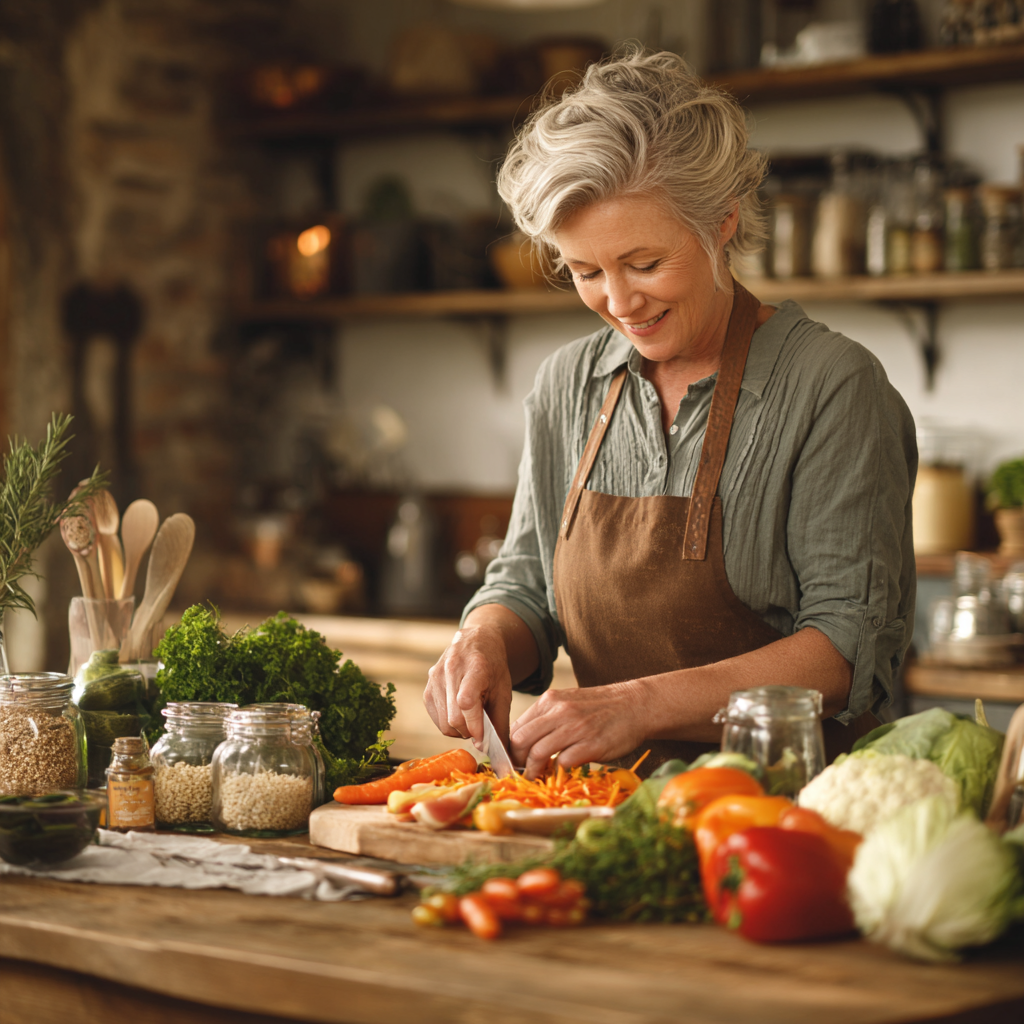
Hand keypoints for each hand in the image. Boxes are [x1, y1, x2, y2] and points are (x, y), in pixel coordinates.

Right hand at [423, 624, 512, 748]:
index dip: (474, 725)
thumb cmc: (493, 666)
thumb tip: (497, 750)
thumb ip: (501, 720)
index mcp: (474, 666)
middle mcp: (450, 669)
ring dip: (460, 730)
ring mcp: (435, 678)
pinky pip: (436, 718)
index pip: (466, 702)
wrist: (476, 641)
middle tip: (481, 729)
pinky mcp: (427, 687)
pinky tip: (460, 713)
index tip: (483, 739)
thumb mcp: (504, 690)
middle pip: (454, 717)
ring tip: (472, 719)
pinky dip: (449, 723)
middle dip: (469, 731)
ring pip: (444, 722)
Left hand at [509, 682, 646, 777]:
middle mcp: (559, 712)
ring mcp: (575, 728)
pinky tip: (559, 773)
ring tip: (535, 776)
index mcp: (550, 700)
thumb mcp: (569, 702)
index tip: (514, 759)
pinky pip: (563, 763)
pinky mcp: (591, 745)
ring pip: (537, 752)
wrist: (635, 705)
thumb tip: (523, 740)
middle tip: (521, 770)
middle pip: (521, 740)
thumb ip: (547, 717)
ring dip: (533, 770)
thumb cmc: (600, 707)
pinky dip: (557, 771)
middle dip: (517, 760)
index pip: (517, 726)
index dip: (512, 747)